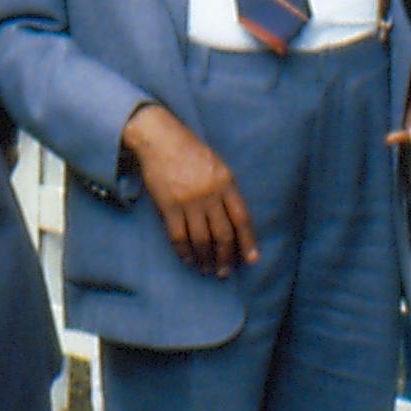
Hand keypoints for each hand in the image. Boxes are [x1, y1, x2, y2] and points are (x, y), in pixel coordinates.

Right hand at [122, 103, 256, 277]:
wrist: (159, 138)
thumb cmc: (189, 150)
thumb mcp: (217, 165)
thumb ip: (226, 189)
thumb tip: (232, 218)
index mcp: (226, 183)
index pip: (242, 219)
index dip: (248, 242)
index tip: (251, 259)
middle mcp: (210, 195)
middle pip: (223, 234)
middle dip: (226, 257)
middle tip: (225, 271)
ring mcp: (189, 201)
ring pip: (201, 239)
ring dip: (205, 258)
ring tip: (207, 269)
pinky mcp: (168, 206)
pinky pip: (178, 236)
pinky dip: (184, 251)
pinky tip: (188, 259)